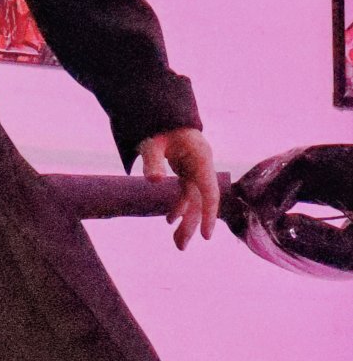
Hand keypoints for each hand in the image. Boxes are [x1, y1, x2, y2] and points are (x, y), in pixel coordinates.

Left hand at [138, 127, 219, 249]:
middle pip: (200, 200)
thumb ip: (152, 160)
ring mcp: (196, 168)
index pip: (208, 191)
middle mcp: (202, 165)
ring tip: (177, 243)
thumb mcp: (152, 141)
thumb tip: (153, 181)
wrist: (163, 113)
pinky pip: (187, 193)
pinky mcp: (187, 170)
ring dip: (185, 220)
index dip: (209, 214)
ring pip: (194, 200)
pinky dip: (178, 207)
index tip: (206, 235)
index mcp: (201, 158)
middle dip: (192, 224)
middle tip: (181, 247)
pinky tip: (170, 221)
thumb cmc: (159, 125)